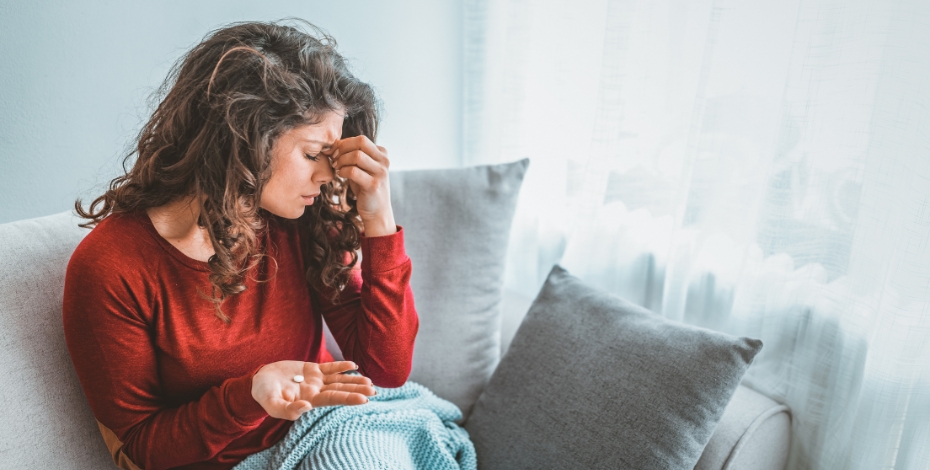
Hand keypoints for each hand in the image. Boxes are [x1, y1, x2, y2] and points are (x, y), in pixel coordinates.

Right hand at [251, 360, 374, 419]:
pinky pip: (329, 367)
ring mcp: (315, 380)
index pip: (333, 399)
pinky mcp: (311, 369)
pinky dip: (341, 366)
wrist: (258, 381)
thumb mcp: (271, 404)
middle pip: (340, 389)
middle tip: (375, 390)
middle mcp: (316, 390)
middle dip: (357, 389)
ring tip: (370, 381)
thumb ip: (287, 410)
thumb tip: (306, 408)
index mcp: (309, 400)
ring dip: (354, 379)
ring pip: (338, 379)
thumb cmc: (263, 394)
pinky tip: (353, 365)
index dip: (349, 398)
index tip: (365, 399)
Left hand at [323, 135, 396, 236]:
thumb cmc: (365, 187)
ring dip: (341, 160)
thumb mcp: (361, 167)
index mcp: (382, 154)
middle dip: (342, 149)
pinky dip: (343, 171)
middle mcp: (384, 161)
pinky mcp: (373, 185)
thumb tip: (333, 144)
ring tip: (337, 168)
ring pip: (356, 155)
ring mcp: (380, 172)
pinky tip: (340, 175)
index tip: (334, 152)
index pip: (361, 139)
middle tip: (334, 159)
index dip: (344, 143)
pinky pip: (353, 171)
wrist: (377, 211)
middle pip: (360, 142)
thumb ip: (352, 154)